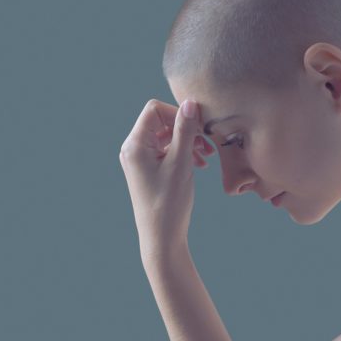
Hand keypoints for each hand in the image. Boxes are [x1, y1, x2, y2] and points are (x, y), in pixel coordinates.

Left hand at [118, 99, 214, 256]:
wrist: (161, 237)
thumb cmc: (169, 203)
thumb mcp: (180, 163)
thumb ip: (185, 131)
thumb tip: (190, 103)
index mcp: (135, 145)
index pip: (155, 110)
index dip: (178, 113)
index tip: (198, 127)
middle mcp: (133, 149)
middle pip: (161, 121)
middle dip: (185, 128)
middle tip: (207, 142)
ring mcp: (140, 159)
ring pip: (166, 136)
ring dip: (187, 140)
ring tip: (206, 155)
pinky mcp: (148, 169)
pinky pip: (166, 150)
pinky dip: (183, 152)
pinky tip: (200, 163)